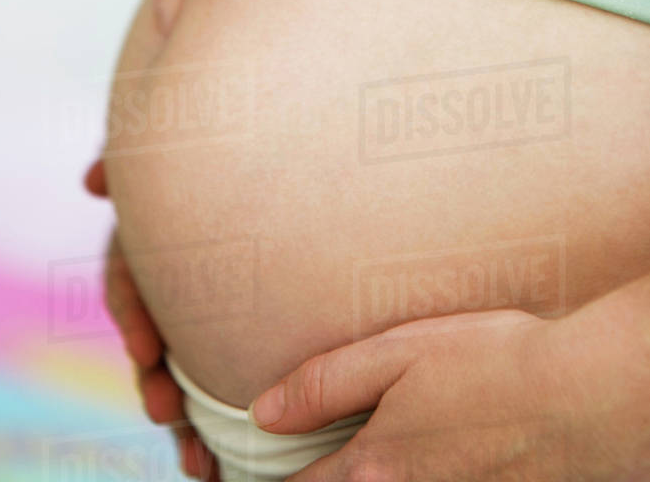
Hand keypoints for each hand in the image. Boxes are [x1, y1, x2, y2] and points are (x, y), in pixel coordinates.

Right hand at [83, 162, 219, 480]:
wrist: (304, 179)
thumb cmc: (240, 154)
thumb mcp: (195, 152)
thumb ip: (138, 167)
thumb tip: (91, 180)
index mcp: (161, 238)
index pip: (128, 275)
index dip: (132, 311)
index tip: (147, 349)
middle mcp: (172, 279)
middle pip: (147, 336)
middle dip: (153, 381)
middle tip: (167, 409)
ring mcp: (194, 316)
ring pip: (173, 374)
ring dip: (178, 417)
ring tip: (198, 457)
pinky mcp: (227, 345)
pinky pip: (207, 393)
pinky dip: (204, 430)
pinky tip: (214, 462)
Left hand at [250, 303, 649, 481]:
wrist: (582, 399)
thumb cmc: (491, 364)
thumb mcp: (397, 354)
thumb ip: (326, 384)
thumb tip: (261, 413)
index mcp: (374, 467)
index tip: (242, 475)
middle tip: (282, 468)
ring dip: (355, 479)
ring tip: (348, 455)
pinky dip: (400, 476)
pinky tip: (407, 452)